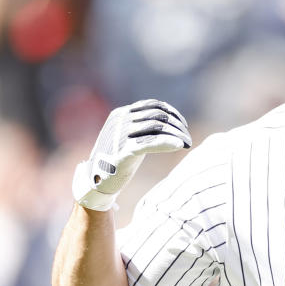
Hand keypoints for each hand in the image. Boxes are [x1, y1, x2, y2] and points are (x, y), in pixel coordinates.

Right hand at [72, 99, 191, 210]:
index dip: (172, 113)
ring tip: (186, 144)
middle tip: (188, 139)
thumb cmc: (116, 160)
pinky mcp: (124, 151)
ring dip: (176, 135)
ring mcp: (121, 134)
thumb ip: (142, 128)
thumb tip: (168, 124)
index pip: (153, 105)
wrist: (96, 180)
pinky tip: (178, 146)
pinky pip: (150, 142)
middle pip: (158, 116)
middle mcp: (121, 120)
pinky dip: (167, 142)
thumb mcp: (127, 137)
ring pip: (157, 127)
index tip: (183, 125)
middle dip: (177, 126)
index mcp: (121, 114)